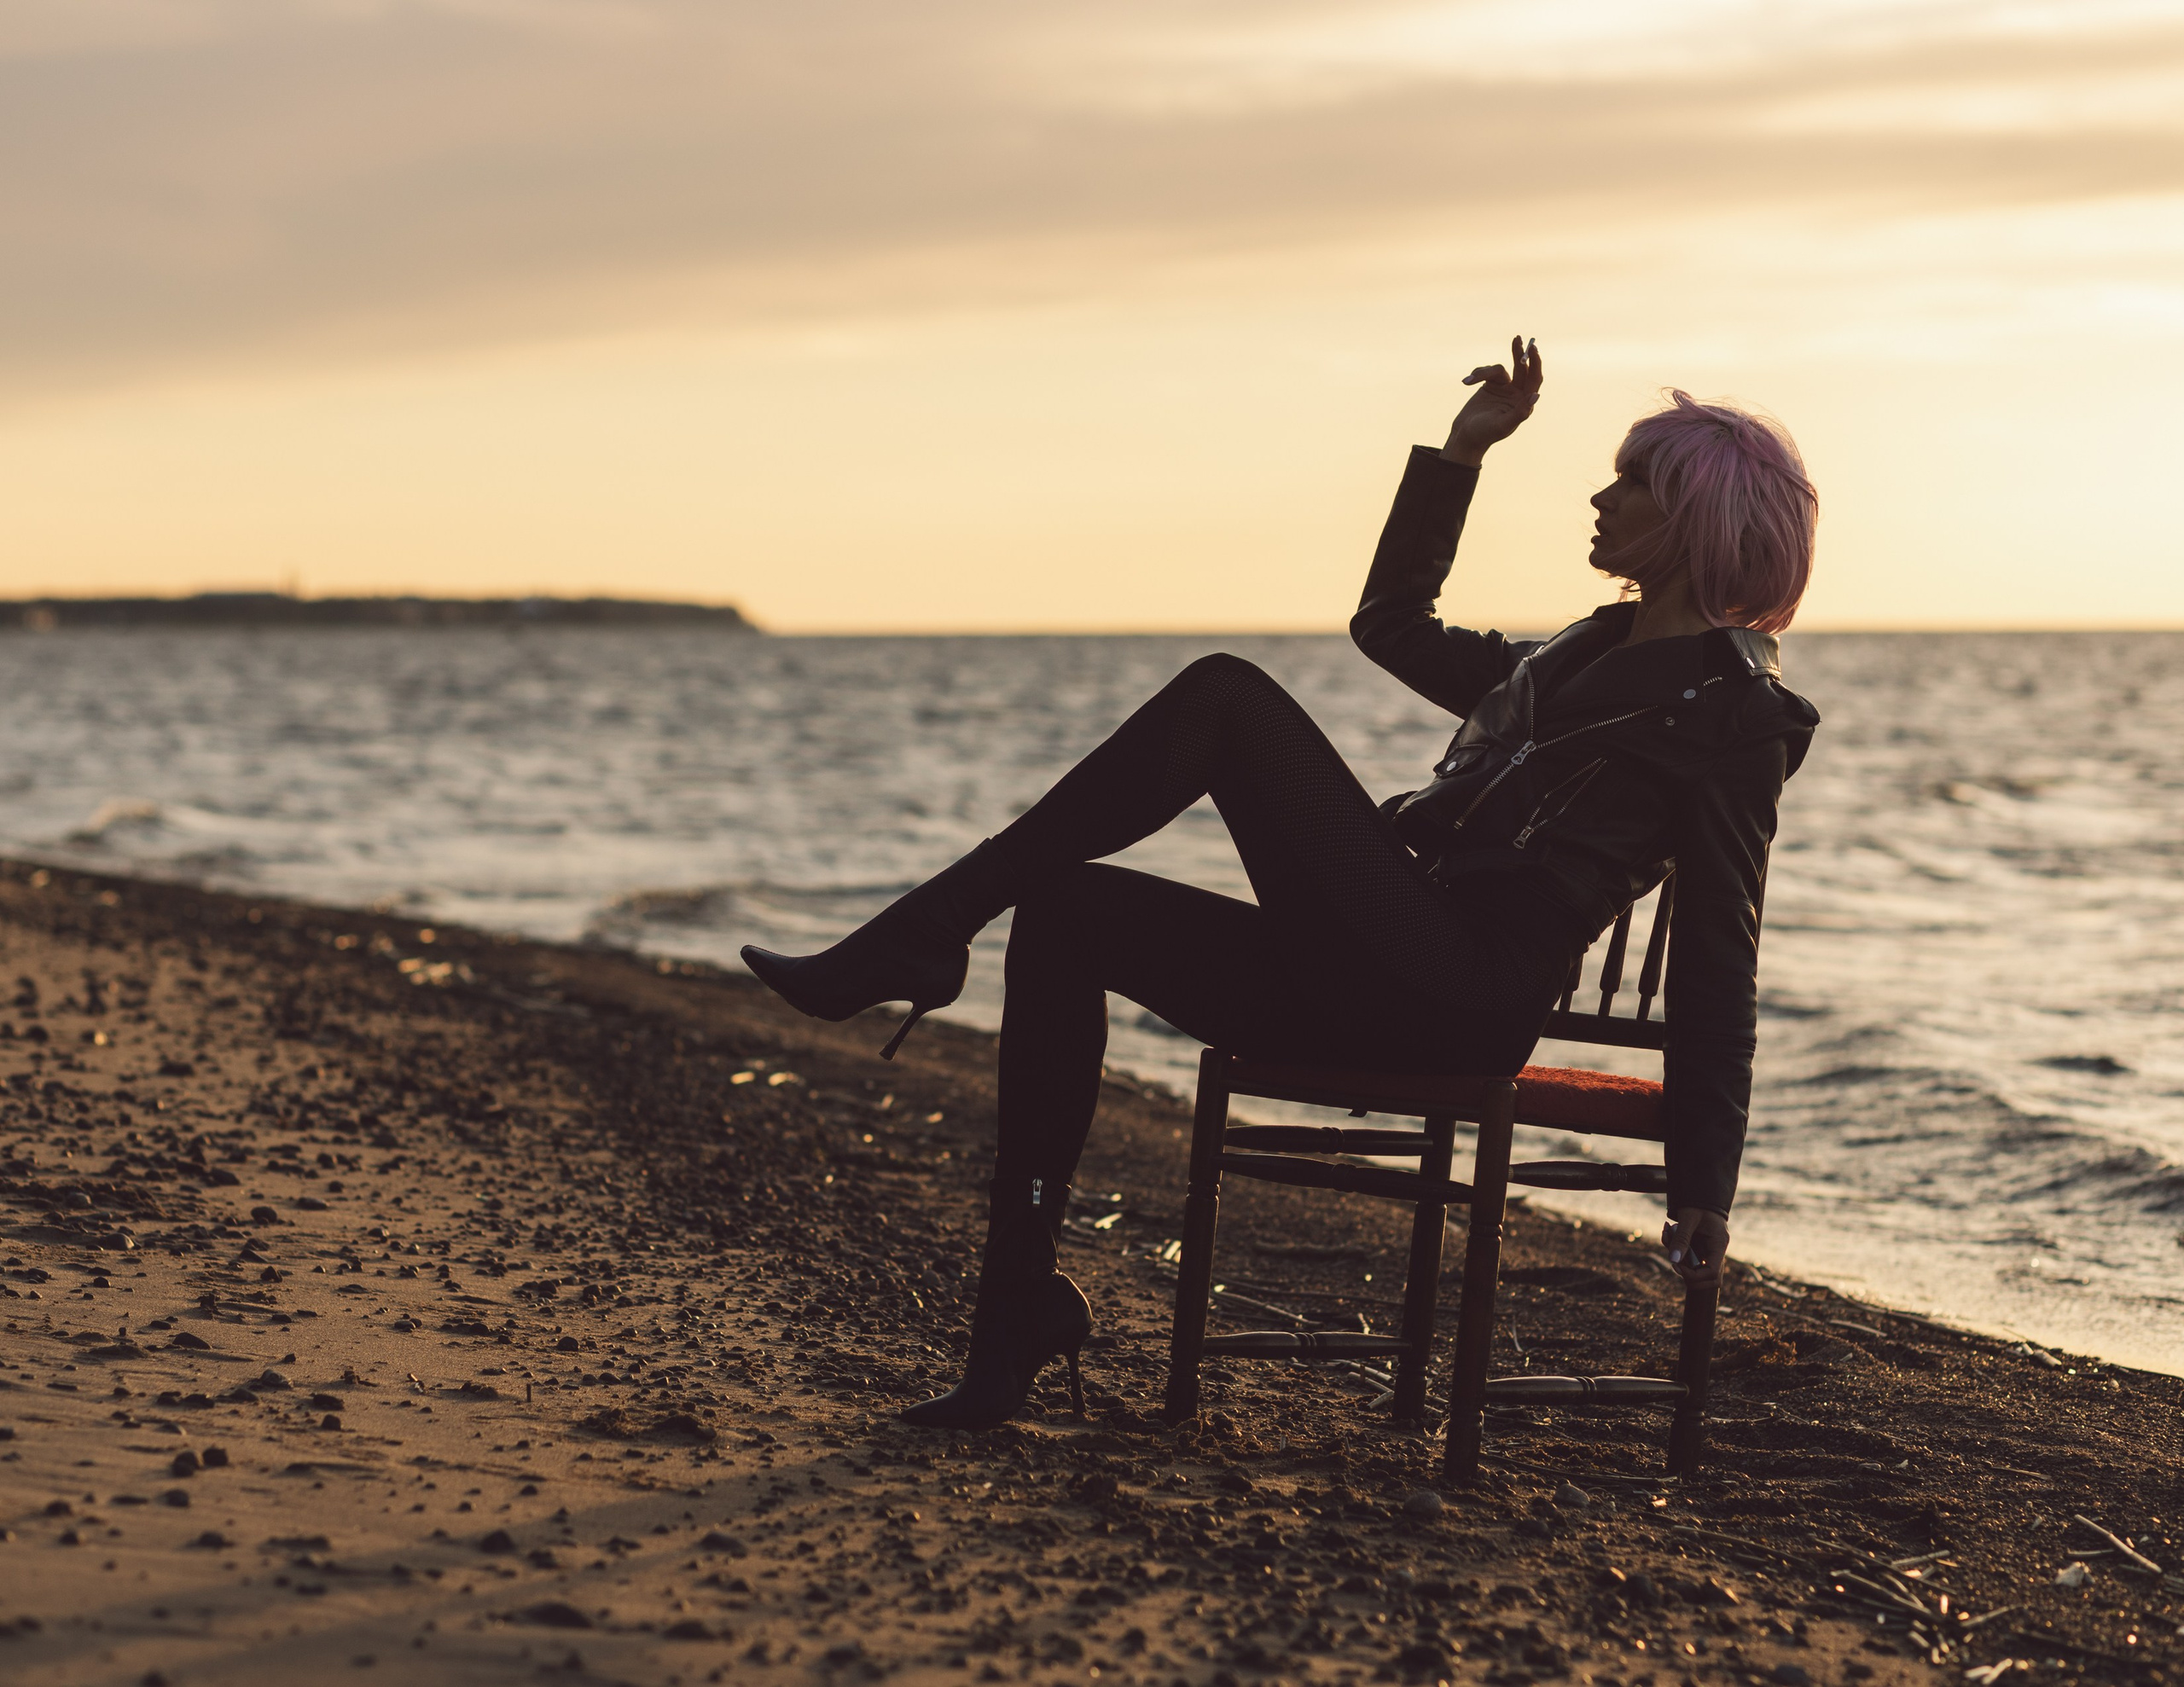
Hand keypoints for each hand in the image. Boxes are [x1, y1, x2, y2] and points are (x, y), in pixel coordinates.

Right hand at [1442, 336, 1542, 465]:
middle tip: (1517, 339)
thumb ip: (1521, 411)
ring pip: (1498, 369)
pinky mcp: (1490, 386)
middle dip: (1519, 353)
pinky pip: (1486, 372)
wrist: (1464, 437)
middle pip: (1522, 368)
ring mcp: (1503, 389)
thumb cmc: (1485, 434)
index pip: (1534, 378)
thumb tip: (1536, 395)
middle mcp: (1517, 394)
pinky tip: (1467, 382)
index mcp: (1524, 402)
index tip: (1531, 349)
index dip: (1535, 362)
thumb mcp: (1503, 425)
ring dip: (1484, 372)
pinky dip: (1477, 374)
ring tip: (1469, 380)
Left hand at [1660, 1206, 1728, 1288]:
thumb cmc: (1698, 1202)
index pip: (1713, 1273)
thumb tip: (1673, 1260)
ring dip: (1678, 1259)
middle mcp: (1716, 1250)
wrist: (1701, 1191)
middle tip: (1673, 1261)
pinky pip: (1687, 1256)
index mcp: (1718, 1244)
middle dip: (1687, 1273)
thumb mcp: (1688, 1217)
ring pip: (1695, 1268)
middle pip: (1707, 1278)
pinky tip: (1667, 1233)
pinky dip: (1674, 1248)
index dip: (1695, 1275)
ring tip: (1667, 1236)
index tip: (1677, 1266)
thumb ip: (1681, 1238)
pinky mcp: (1699, 1247)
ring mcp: (1708, 1250)